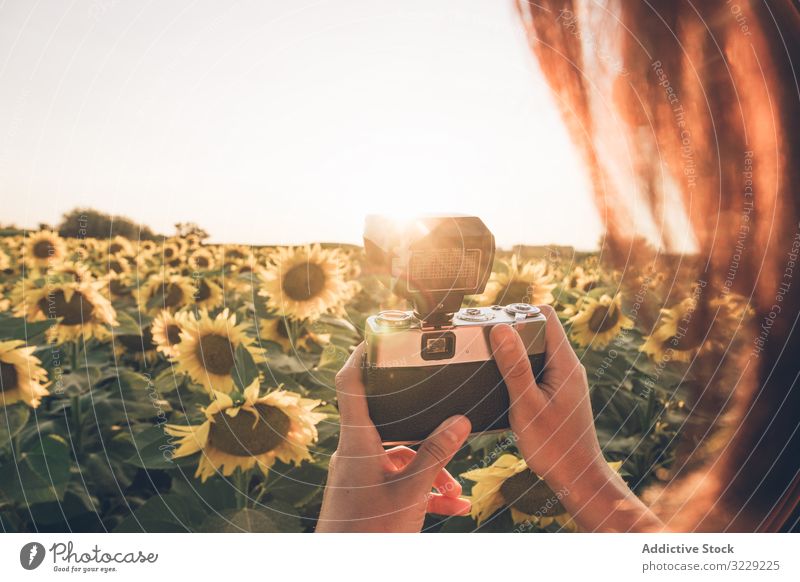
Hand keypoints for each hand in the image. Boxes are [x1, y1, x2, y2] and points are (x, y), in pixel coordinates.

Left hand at [316, 343, 471, 531]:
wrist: (347, 568)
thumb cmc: (368, 532)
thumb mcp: (411, 491)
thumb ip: (436, 454)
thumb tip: (459, 421)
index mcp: (358, 440)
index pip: (351, 382)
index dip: (361, 353)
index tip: (378, 334)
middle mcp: (355, 452)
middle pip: (391, 423)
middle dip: (426, 432)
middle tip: (450, 429)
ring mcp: (359, 474)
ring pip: (400, 457)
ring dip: (430, 469)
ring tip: (456, 490)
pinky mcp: (366, 494)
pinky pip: (397, 481)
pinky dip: (422, 489)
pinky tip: (451, 506)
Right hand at [490, 305, 663, 531]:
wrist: (576, 479)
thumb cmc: (555, 447)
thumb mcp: (527, 405)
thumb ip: (515, 367)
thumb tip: (501, 329)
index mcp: (566, 363)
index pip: (545, 316)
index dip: (518, 311)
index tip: (492, 321)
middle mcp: (568, 367)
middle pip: (538, 330)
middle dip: (510, 330)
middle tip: (483, 340)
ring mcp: (564, 380)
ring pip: (536, 350)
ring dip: (513, 351)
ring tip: (487, 359)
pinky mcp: (558, 393)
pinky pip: (536, 369)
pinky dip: (518, 369)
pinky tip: (501, 383)